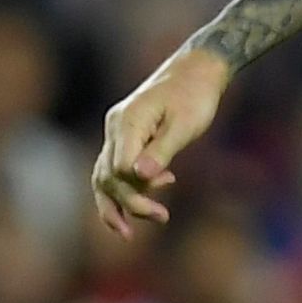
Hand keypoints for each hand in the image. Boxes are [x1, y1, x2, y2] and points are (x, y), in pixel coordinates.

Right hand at [94, 48, 228, 233]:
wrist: (197, 70)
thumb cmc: (196, 95)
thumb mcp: (184, 125)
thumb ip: (161, 151)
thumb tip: (139, 177)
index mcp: (128, 123)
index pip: (120, 169)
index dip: (136, 192)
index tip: (164, 201)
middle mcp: (116, 127)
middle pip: (108, 176)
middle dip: (130, 203)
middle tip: (162, 217)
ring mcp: (118, 131)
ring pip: (104, 175)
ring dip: (117, 203)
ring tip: (128, 233)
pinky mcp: (126, 135)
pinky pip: (115, 167)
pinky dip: (126, 187)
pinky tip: (151, 194)